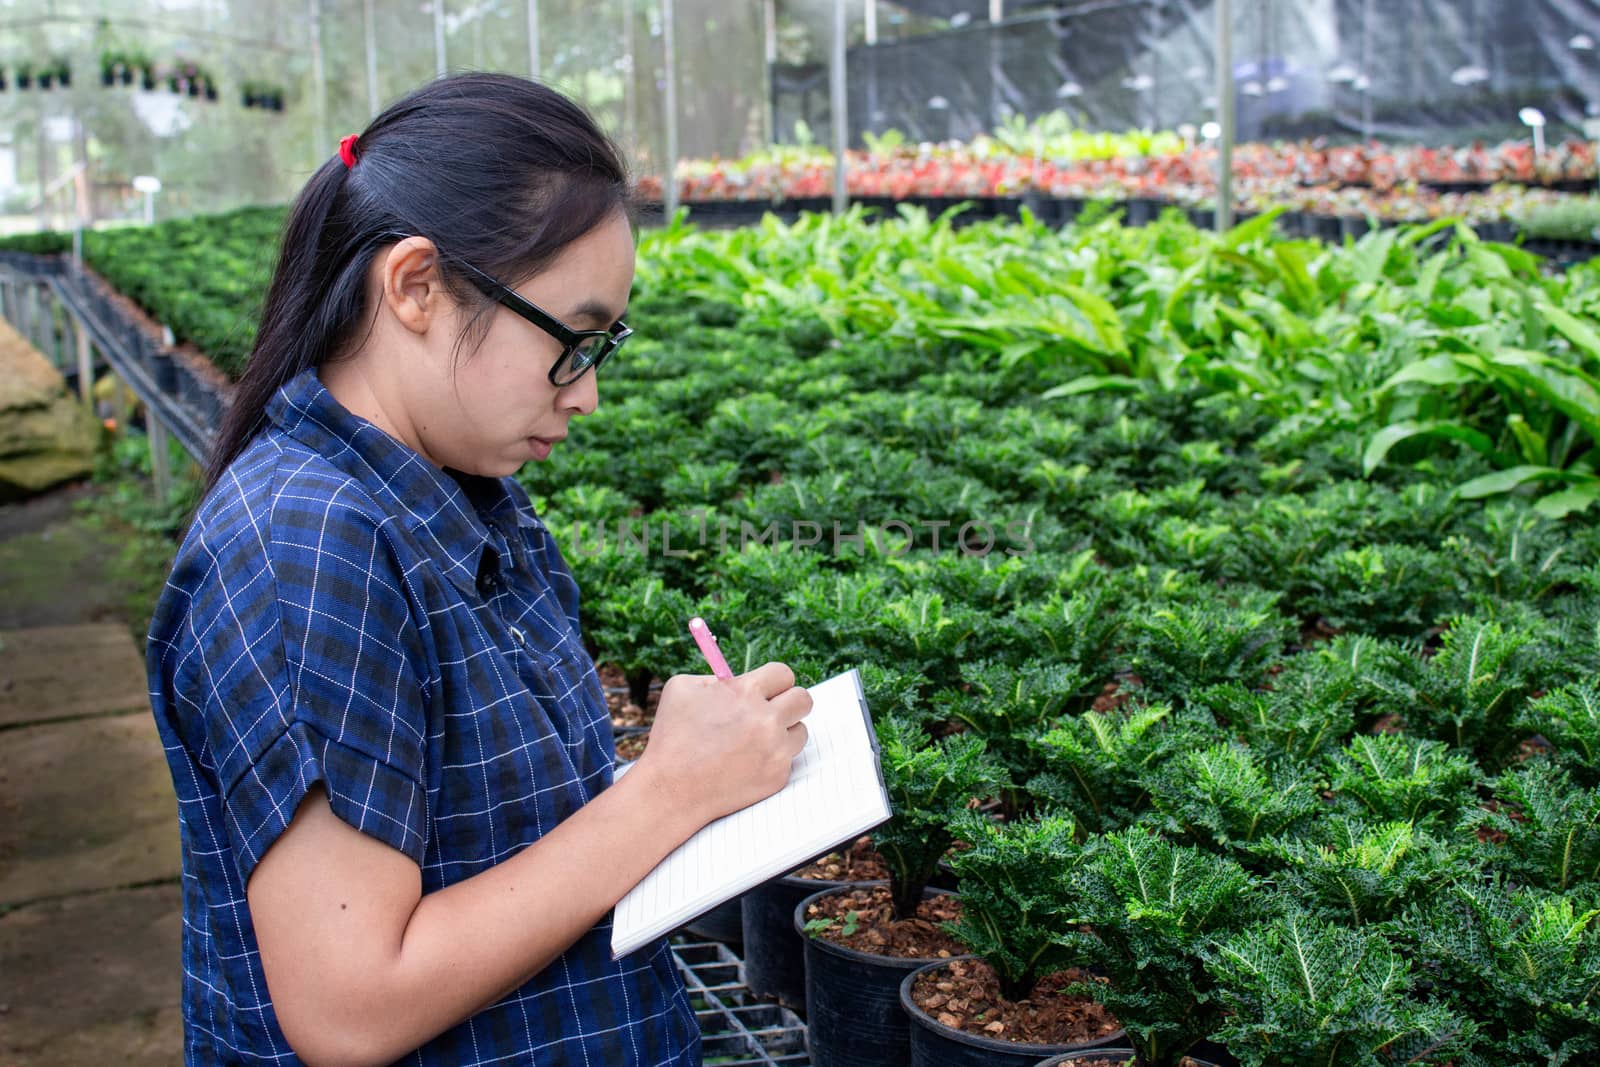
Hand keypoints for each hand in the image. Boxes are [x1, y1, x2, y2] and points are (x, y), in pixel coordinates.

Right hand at [631, 661, 812, 825]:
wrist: (670, 790)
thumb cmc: (671, 737)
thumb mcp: (682, 689)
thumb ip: (715, 677)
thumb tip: (736, 678)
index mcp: (746, 692)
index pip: (783, 674)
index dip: (774, 682)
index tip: (768, 690)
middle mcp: (767, 720)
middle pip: (804, 700)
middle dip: (790, 702)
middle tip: (774, 710)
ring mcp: (775, 750)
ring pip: (800, 732)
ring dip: (783, 733)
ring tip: (754, 741)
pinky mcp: (777, 776)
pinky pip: (788, 759)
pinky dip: (772, 760)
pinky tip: (746, 764)